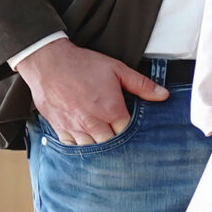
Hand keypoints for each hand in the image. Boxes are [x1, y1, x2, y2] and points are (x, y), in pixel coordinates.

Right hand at [17, 40, 165, 143]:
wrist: (48, 61)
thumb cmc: (82, 64)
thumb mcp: (117, 69)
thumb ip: (141, 85)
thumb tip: (163, 95)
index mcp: (110, 109)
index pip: (129, 133)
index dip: (134, 133)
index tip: (137, 131)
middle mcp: (92, 123)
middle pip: (112, 145)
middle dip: (119, 143)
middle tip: (123, 138)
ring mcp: (74, 127)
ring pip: (92, 149)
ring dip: (100, 146)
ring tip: (105, 140)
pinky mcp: (59, 128)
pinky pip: (72, 146)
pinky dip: (80, 146)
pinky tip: (87, 141)